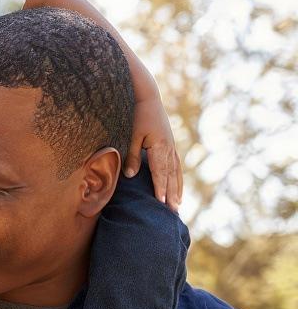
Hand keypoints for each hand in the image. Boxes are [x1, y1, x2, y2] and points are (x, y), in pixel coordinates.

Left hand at [125, 89, 182, 209]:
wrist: (148, 97)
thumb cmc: (137, 115)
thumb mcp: (132, 134)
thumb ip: (132, 155)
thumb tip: (130, 175)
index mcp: (160, 146)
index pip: (160, 172)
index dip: (161, 188)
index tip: (161, 202)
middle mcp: (169, 148)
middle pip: (171, 175)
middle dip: (172, 193)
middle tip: (173, 211)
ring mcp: (172, 146)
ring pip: (176, 171)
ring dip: (177, 188)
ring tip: (178, 203)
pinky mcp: (170, 143)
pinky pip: (175, 164)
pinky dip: (176, 177)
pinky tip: (176, 185)